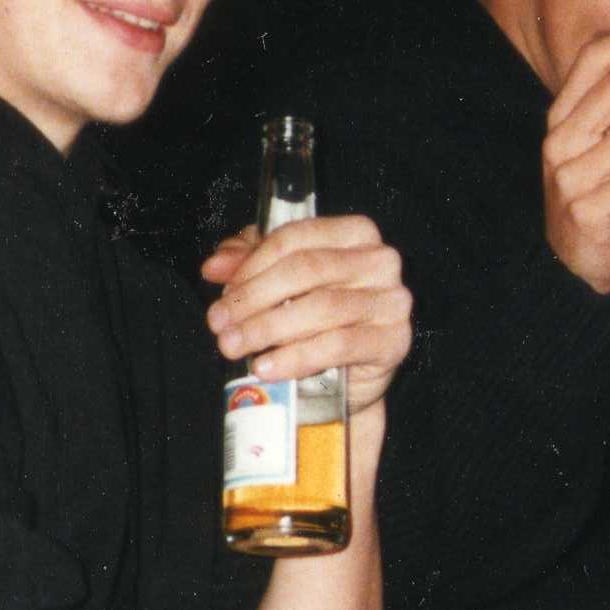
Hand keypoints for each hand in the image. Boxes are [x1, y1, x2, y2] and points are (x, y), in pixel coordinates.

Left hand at [201, 216, 411, 416]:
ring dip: (267, 328)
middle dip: (254, 298)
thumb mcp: (282, 284)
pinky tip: (266, 367)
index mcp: (355, 233)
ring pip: (320, 307)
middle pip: (306, 269)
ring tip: (234, 346)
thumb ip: (249, 265)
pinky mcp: (394, 341)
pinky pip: (337, 345)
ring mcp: (392, 300)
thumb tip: (214, 266)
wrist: (350, 377)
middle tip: (220, 324)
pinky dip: (295, 357)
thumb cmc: (318, 320)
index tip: (223, 291)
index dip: (253, 265)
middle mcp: (380, 260)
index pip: (296, 238)